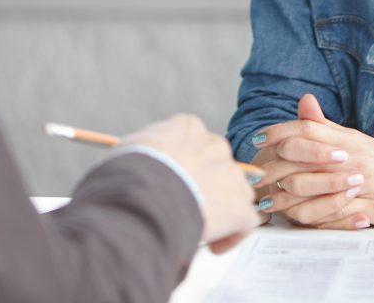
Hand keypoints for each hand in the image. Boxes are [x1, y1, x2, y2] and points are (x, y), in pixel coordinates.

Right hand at [122, 114, 259, 251]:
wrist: (143, 198)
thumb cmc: (128, 175)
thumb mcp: (129, 149)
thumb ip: (144, 150)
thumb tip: (136, 157)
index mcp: (188, 127)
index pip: (193, 141)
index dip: (183, 164)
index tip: (173, 180)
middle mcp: (214, 145)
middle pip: (216, 164)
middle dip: (205, 185)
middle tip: (185, 205)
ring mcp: (230, 174)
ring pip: (235, 190)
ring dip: (221, 208)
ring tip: (199, 227)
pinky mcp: (239, 206)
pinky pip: (245, 221)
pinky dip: (232, 236)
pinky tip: (212, 246)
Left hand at [258, 100, 373, 229]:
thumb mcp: (356, 139)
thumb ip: (326, 126)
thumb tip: (304, 101)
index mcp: (346, 138)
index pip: (305, 128)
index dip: (277, 132)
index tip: (256, 140)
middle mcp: (351, 156)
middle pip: (302, 158)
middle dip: (272, 170)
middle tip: (253, 180)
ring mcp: (360, 182)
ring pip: (312, 190)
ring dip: (285, 200)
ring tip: (268, 206)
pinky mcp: (370, 208)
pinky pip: (333, 215)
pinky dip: (311, 219)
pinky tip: (296, 221)